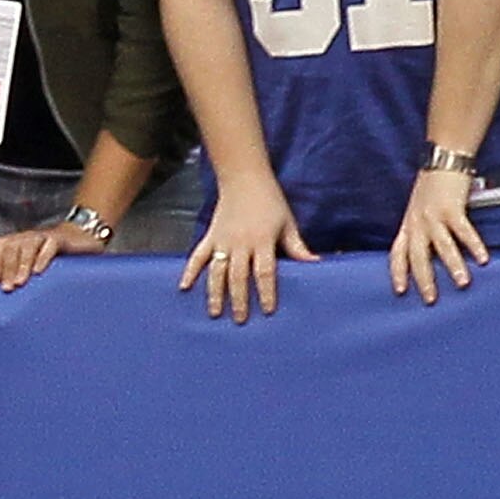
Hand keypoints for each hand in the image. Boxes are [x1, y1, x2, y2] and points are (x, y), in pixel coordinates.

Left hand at [0, 216, 108, 291]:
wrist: (85, 237)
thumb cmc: (58, 257)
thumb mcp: (37, 265)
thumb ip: (24, 274)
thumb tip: (9, 296)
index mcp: (21, 241)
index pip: (2, 246)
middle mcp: (30, 237)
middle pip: (13, 247)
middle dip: (7, 268)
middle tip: (7, 288)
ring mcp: (45, 236)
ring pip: (28, 245)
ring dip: (22, 264)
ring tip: (20, 282)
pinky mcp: (61, 238)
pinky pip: (50, 245)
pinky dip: (43, 257)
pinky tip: (38, 271)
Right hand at [180, 174, 316, 320]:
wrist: (244, 178)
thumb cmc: (270, 202)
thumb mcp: (287, 223)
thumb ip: (298, 247)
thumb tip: (315, 264)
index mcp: (262, 240)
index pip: (265, 271)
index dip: (266, 291)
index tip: (268, 310)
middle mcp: (241, 243)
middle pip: (239, 276)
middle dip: (240, 299)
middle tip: (240, 320)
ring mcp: (223, 241)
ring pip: (217, 271)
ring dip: (215, 293)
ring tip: (215, 313)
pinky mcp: (210, 237)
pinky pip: (198, 256)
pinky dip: (190, 271)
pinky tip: (184, 287)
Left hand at [388, 166, 485, 304]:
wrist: (443, 158)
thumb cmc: (432, 184)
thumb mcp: (418, 208)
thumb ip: (419, 228)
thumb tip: (427, 251)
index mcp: (408, 224)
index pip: (397, 253)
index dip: (397, 273)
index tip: (400, 291)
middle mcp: (418, 223)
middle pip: (418, 257)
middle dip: (424, 279)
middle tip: (431, 299)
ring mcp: (434, 216)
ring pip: (442, 247)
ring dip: (453, 266)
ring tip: (462, 283)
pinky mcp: (452, 208)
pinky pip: (463, 231)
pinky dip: (474, 245)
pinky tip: (483, 258)